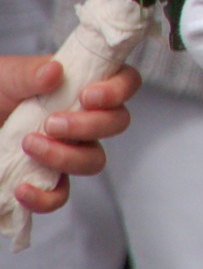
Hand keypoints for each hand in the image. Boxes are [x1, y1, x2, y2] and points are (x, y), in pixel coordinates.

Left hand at [0, 58, 140, 213]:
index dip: (118, 91)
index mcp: (83, 85)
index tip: (89, 96)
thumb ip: (30, 73)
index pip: (125, 83)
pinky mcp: (48, 179)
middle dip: (89, 126)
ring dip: (66, 157)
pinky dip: (45, 197)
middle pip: (117, 123)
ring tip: (29, 145)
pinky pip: (60, 196)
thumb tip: (54, 71)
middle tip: (52, 123)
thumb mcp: (8, 77)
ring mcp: (70, 149)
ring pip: (94, 161)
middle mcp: (84, 118)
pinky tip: (22, 187)